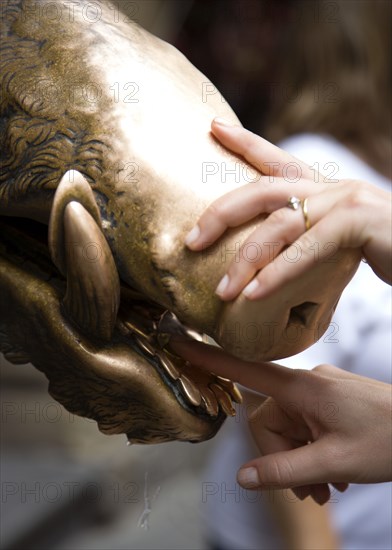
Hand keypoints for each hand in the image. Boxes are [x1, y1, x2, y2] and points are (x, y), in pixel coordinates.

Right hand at [171, 338, 391, 503]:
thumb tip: (242, 478)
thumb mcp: (334, 462)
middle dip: (284, 459)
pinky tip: (333, 475)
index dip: (210, 358)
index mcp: (303, 388)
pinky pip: (307, 425)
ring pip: (289, 428)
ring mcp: (319, 391)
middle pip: (271, 422)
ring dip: (301, 460)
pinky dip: (313, 451)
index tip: (180, 340)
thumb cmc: (388, 440)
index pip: (246, 369)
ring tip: (328, 488)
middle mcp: (307, 384)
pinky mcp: (329, 400)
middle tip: (312, 492)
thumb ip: (285, 471)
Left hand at [185, 118, 391, 299]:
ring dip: (245, 259)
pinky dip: (278, 273)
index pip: (277, 160)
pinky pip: (308, 247)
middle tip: (191, 241)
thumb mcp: (340, 240)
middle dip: (221, 214)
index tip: (212, 126)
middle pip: (262, 189)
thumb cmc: (386, 250)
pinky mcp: (359, 221)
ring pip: (280, 224)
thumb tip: (270, 263)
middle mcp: (331, 187)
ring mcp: (346, 200)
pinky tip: (254, 295)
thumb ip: (309, 239)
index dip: (244, 141)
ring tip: (222, 291)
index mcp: (324, 189)